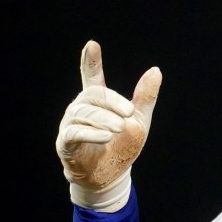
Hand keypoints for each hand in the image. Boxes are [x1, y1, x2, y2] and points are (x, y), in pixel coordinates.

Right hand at [55, 40, 161, 211]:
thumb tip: (155, 70)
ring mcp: (71, 124)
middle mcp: (81, 109)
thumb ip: (145, 97)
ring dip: (104, 119)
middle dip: (112, 102)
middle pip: (93, 95)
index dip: (90, 61)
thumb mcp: (140, 120)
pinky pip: (74, 133)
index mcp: (98, 102)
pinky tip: (106, 136)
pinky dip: (91, 133)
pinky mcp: (66, 143)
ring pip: (84, 113)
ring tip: (119, 128)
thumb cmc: (124, 146)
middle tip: (129, 114)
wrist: (113, 176)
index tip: (91, 45)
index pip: (91, 77)